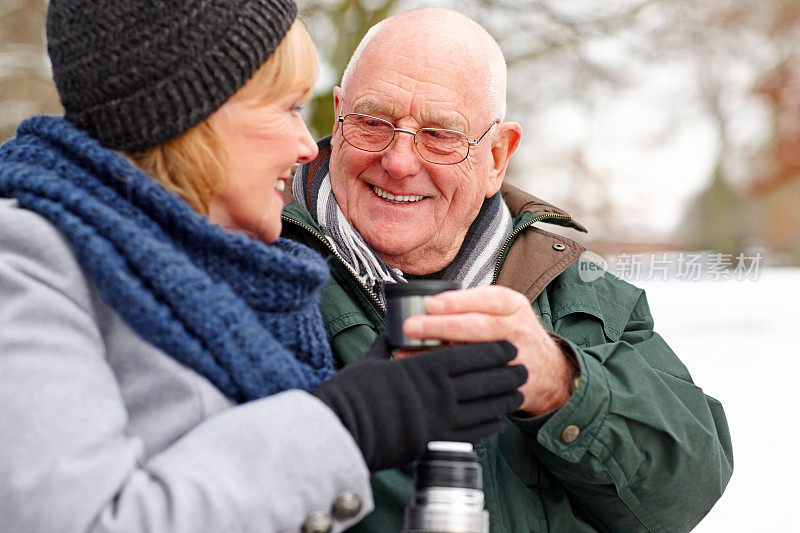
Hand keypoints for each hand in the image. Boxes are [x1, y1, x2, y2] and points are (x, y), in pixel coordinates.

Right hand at [312, 336, 526, 470]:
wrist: (344, 429)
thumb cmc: (354, 392)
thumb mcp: (371, 359)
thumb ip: (388, 345)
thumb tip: (393, 332)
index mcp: (427, 366)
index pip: (472, 354)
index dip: (495, 350)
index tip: (508, 347)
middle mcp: (440, 392)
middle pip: (486, 379)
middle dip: (508, 372)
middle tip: (521, 368)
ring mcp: (441, 419)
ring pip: (486, 407)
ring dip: (505, 398)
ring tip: (516, 392)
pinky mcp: (437, 442)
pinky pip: (474, 432)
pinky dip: (490, 423)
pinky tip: (498, 418)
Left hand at [401, 285, 574, 415]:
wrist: (549, 371)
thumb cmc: (513, 335)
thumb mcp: (505, 312)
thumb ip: (473, 308)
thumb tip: (423, 309)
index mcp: (514, 305)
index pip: (487, 298)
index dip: (458, 301)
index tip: (430, 304)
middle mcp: (518, 329)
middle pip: (479, 326)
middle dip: (442, 326)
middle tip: (412, 327)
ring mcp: (516, 358)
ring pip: (476, 355)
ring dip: (440, 354)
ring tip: (409, 352)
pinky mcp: (511, 383)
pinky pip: (477, 380)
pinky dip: (450, 377)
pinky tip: (427, 374)